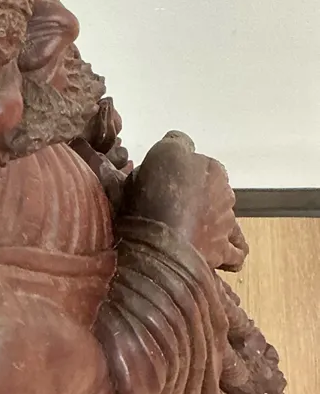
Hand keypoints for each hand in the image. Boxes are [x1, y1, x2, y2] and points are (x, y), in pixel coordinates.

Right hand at [124, 131, 246, 270]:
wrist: (162, 241)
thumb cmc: (159, 195)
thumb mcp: (162, 153)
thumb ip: (175, 143)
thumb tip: (179, 142)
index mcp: (212, 168)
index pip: (200, 162)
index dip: (182, 169)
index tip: (167, 177)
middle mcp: (225, 193)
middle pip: (213, 189)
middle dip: (199, 194)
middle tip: (173, 202)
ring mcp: (226, 224)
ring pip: (224, 217)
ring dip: (212, 220)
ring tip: (190, 228)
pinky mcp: (222, 251)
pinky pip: (235, 250)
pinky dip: (229, 251)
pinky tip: (217, 250)